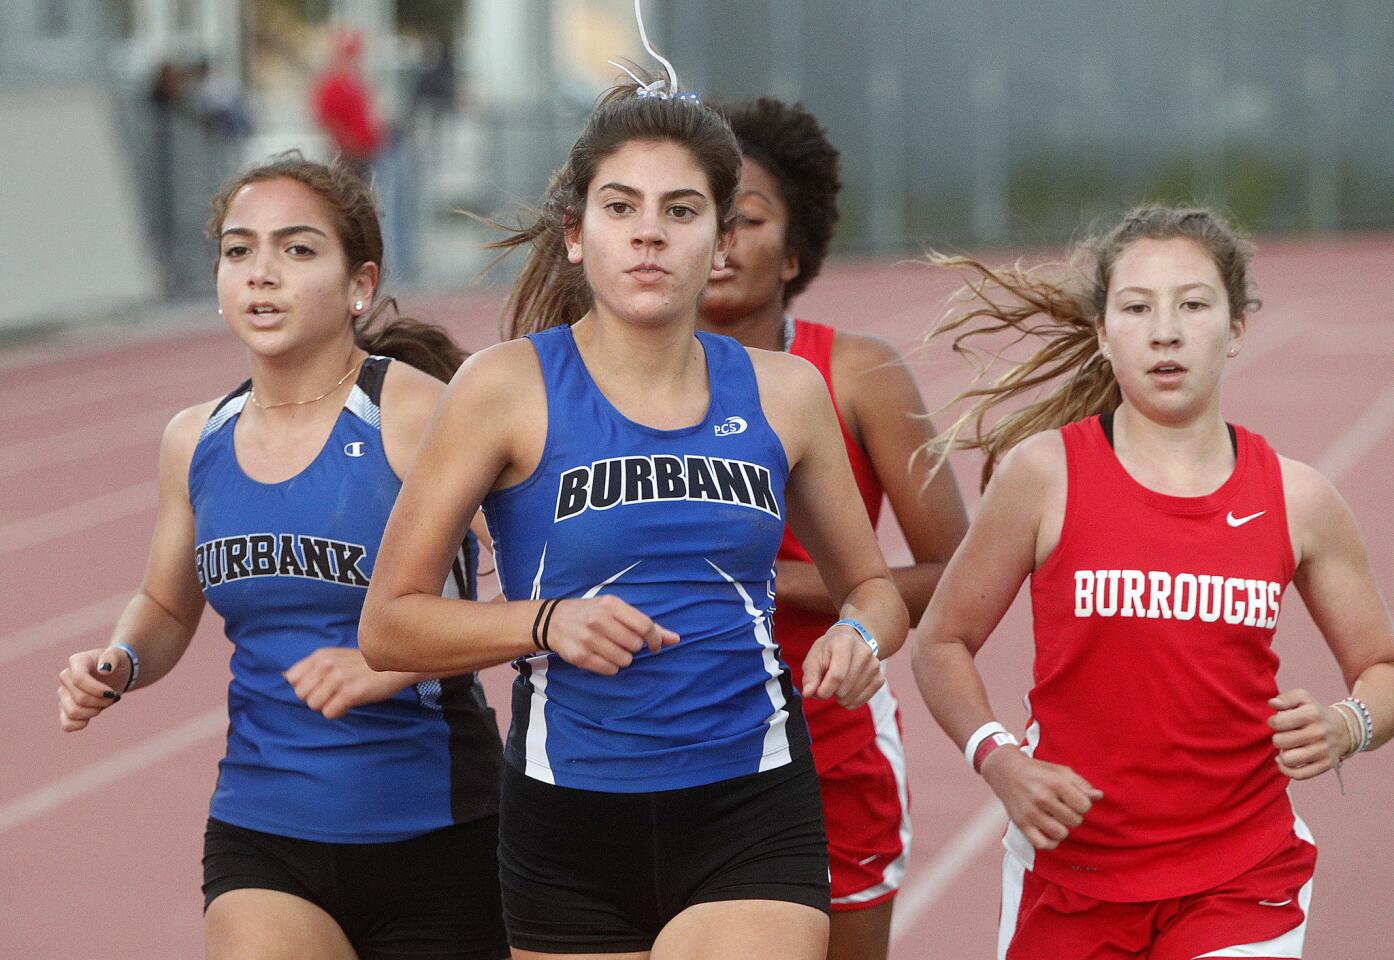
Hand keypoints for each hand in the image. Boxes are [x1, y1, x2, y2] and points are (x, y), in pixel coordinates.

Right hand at [59, 647, 128, 731]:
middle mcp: (66, 678)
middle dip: (101, 702)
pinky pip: (66, 724)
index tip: (112, 693)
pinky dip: (80, 724)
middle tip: (113, 697)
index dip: (97, 690)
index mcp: (76, 662)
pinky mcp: (65, 708)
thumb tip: (104, 669)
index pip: (79, 679)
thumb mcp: (119, 656)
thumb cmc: (116, 663)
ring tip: (103, 703)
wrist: (115, 673)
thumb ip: (112, 657)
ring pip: (72, 712)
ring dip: (94, 712)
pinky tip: (91, 717)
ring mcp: (63, 694)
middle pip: (79, 698)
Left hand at [285, 647, 409, 718]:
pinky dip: (338, 712)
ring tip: (343, 697)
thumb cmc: (365, 665)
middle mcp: (326, 664)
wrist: (396, 666)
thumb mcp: (336, 657)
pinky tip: (350, 703)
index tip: (320, 687)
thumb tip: (284, 677)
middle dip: (315, 698)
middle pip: (301, 695)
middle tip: (334, 694)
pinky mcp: (350, 692)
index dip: (304, 687)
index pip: (292, 678)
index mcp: (321, 655)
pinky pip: (329, 712)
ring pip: (314, 705)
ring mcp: (338, 678)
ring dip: (328, 706)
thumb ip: (314, 666)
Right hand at [544, 595, 678, 675]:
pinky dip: (610, 667)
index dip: (655, 639)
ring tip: (611, 648)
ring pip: (624, 660)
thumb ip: (646, 624)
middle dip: (634, 648)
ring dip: (623, 658)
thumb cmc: (592, 613)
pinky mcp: (580, 656)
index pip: (644, 626)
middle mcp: (598, 620)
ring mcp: (588, 639)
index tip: (654, 646)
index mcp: (611, 605)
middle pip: (635, 646)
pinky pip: (610, 670)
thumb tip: (675, 639)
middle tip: (622, 642)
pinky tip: (601, 656)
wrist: (553, 620)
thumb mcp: (616, 610)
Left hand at [801, 624, 882, 708]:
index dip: (824, 690)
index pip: (836, 676)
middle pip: (844, 688)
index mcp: (845, 642)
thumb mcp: (814, 657)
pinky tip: (846, 692)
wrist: (851, 642)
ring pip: (852, 696)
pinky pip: (863, 700)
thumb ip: (810, 675)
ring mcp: (875, 665)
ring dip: (840, 698)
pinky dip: (851, 701)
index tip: (817, 693)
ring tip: (837, 686)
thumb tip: (808, 693)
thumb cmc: (829, 650)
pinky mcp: (880, 677)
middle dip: (831, 692)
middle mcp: (864, 652)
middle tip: (827, 683)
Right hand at [980, 747, 1102, 850]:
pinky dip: (1050, 843)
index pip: (1085, 806)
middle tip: (1063, 809)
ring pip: (1061, 833)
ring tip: (1057, 820)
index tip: (1074, 800)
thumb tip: (1099, 796)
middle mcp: (1043, 797)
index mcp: (1055, 782)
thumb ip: (1081, 784)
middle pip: (1074, 820)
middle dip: (1073, 816)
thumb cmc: (1037, 771)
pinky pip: (1042, 844)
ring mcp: (1031, 812)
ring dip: (1063, 829)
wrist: (1005, 770)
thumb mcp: (1060, 771)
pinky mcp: (1021, 823)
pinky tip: (1049, 833)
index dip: (1083, 804)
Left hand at [1268, 687, 1350, 780]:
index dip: (1273, 722)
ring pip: (1288, 759)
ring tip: (1289, 747)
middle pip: (1279, 741)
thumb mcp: (1303, 697)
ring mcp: (1323, 750)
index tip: (1279, 722)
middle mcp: (1318, 732)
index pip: (1276, 723)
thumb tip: (1272, 703)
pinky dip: (1287, 770)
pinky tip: (1285, 761)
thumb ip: (1285, 698)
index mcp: (1311, 713)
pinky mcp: (1326, 765)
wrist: (1344, 729)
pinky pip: (1299, 775)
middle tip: (1286, 735)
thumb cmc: (1315, 712)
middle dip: (1278, 738)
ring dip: (1283, 754)